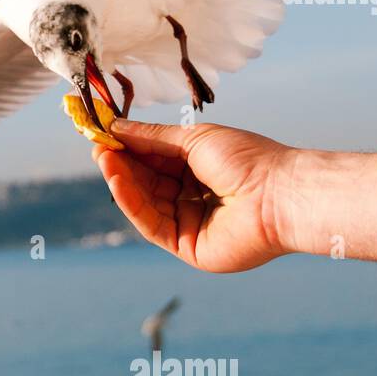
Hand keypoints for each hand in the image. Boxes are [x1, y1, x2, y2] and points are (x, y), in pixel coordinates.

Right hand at [93, 119, 376, 272]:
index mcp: (199, 171)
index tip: (103, 134)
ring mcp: (189, 224)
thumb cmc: (247, 159)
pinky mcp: (187, 248)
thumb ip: (152, 137)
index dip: (128, 148)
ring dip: (122, 182)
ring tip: (103, 160)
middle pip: (146, 183)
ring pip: (145, 204)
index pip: (154, 160)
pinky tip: (118, 182)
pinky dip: (132, 203)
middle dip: (121, 165)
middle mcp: (193, 198)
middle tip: (96, 147)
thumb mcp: (193, 139)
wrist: (279, 193)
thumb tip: (116, 127)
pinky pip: (152, 225)